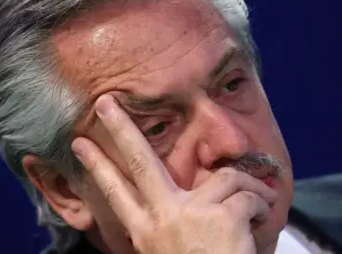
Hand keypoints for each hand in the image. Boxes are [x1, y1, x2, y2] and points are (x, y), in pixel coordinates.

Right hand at [71, 94, 276, 253]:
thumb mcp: (169, 248)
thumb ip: (165, 221)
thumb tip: (176, 193)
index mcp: (145, 231)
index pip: (115, 192)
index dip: (96, 165)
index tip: (79, 143)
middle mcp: (162, 219)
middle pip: (138, 161)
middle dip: (120, 128)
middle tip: (105, 102)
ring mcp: (190, 215)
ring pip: (225, 177)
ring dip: (247, 189)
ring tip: (252, 210)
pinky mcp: (222, 216)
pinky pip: (249, 192)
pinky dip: (262, 203)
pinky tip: (258, 223)